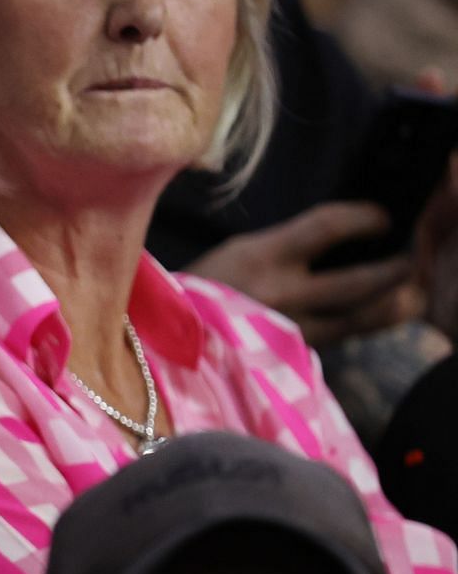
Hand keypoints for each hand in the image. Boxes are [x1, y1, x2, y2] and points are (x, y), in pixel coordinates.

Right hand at [186, 202, 417, 344]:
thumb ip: (290, 244)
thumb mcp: (241, 251)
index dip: (366, 218)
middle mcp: (280, 293)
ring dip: (397, 302)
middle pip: (361, 280)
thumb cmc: (202, 287)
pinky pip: (344, 336)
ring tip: (408, 290)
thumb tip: (346, 238)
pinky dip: (367, 322)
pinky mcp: (292, 355)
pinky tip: (375, 312)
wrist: (163, 338)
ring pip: (364, 318)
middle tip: (411, 257)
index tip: (383, 218)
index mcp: (261, 256)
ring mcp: (289, 329)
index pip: (328, 226)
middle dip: (398, 268)